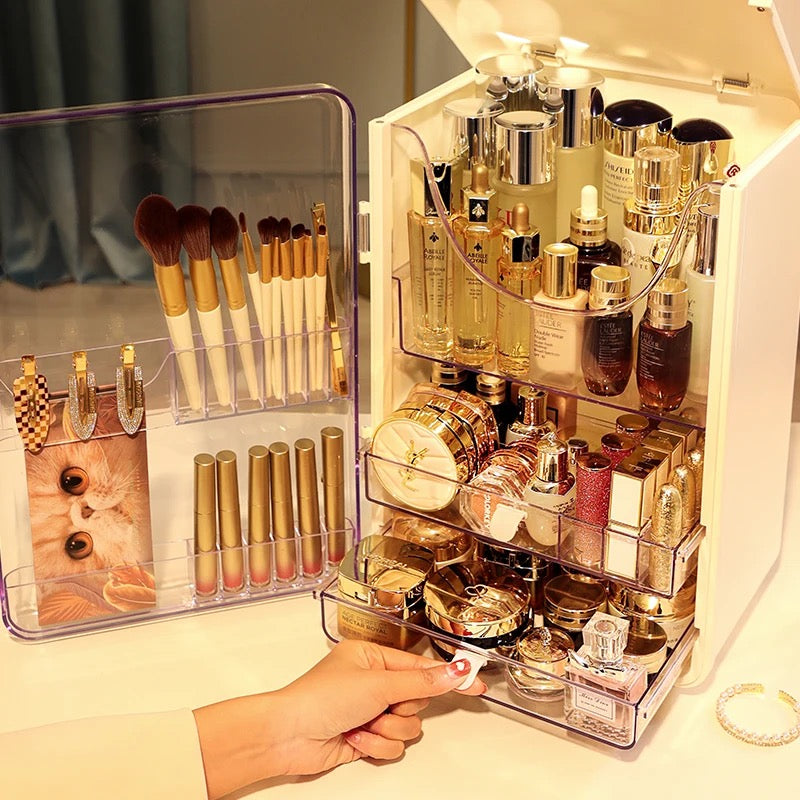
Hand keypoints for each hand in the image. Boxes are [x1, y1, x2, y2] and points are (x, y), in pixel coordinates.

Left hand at [193, 640, 486, 797]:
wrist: (287, 736)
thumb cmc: (318, 698)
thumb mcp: (377, 684)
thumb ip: (420, 682)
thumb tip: (453, 672)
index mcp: (372, 657)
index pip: (421, 666)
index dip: (448, 675)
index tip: (474, 682)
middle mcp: (372, 682)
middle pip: (417, 698)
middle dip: (402, 708)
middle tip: (384, 706)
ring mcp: (369, 711)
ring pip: (408, 725)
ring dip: (387, 729)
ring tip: (363, 724)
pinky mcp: (365, 737)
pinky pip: (393, 745)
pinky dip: (376, 745)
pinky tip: (355, 739)